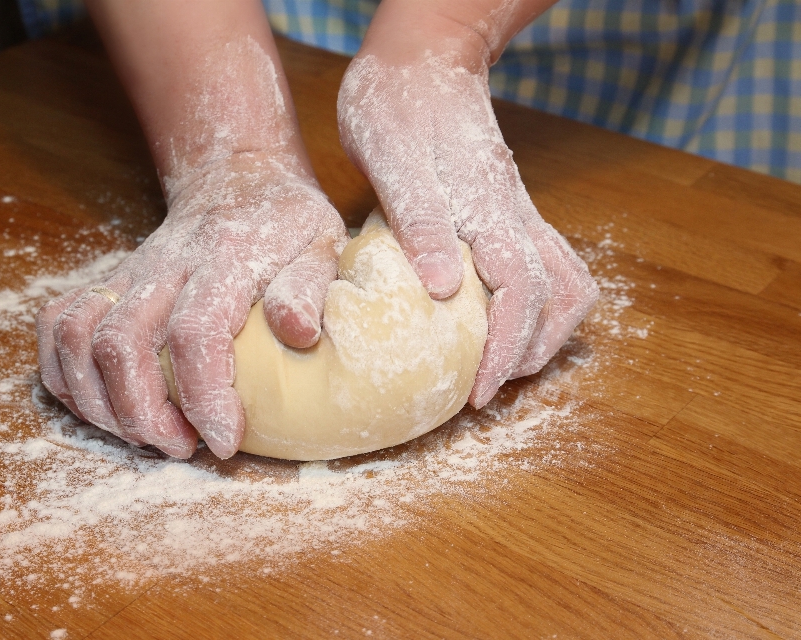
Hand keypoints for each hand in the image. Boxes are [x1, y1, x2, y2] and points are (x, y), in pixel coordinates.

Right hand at [36, 152, 345, 458]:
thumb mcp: (321, 244)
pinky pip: (58, 324)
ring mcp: (128, 273)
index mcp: (224, 261)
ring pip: (78, 338)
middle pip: (121, 344)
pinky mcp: (107, 282)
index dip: (203, 397)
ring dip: (99, 402)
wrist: (236, 178)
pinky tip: (101, 404)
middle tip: (182, 447)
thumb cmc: (284, 222)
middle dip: (142, 414)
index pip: (195, 333)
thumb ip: (309, 287)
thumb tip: (299, 333)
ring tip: (144, 435)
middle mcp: (165, 266)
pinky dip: (63, 373)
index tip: (224, 441)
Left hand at [338, 49, 597, 407]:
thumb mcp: (392, 157)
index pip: (520, 291)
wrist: (421, 57)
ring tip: (502, 365)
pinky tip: (501, 320)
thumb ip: (419, 220)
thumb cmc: (397, 103)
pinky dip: (538, 304)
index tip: (479, 391)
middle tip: (485, 390)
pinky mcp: (508, 210)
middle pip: (557, 297)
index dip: (505, 349)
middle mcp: (514, 213)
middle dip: (527, 354)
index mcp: (487, 208)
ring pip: (565, 281)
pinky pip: (547, 264)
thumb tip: (443, 290)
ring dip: (544, 332)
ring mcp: (517, 211)